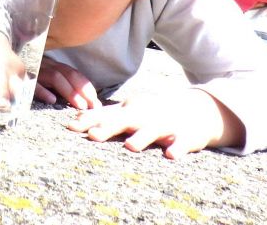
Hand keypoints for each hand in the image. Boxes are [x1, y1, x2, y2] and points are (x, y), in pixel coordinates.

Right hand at [35, 57, 100, 109]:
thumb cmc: (31, 79)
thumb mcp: (45, 79)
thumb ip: (61, 86)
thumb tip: (86, 102)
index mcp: (51, 66)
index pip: (73, 73)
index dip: (86, 86)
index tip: (96, 102)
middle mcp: (45, 66)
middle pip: (67, 73)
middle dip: (82, 90)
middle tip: (92, 106)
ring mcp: (34, 71)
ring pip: (54, 76)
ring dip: (70, 91)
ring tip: (80, 106)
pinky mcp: (22, 78)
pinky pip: (33, 84)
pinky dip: (43, 91)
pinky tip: (52, 100)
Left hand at [66, 87, 244, 158]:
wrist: (196, 111)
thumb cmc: (154, 113)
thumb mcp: (130, 112)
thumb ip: (106, 117)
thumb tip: (75, 119)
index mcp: (129, 111)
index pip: (105, 114)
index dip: (88, 120)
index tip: (70, 126)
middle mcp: (144, 116)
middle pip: (124, 121)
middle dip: (108, 128)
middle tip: (93, 137)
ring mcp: (166, 125)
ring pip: (152, 131)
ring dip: (142, 137)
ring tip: (130, 146)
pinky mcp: (187, 137)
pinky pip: (182, 144)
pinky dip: (177, 148)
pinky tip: (171, 155)